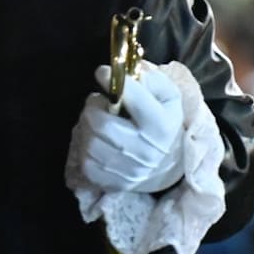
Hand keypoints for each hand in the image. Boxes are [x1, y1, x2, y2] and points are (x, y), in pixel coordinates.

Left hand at [68, 59, 195, 199]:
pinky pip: (85, 161)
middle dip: (93, 107)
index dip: (114, 82)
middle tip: (98, 101)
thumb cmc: (165, 124)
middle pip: (102, 125)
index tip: (102, 72)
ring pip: (90, 142)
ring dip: (87, 125)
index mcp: (162, 126)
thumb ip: (153, 80)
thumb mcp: (169, 98)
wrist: (168, 167)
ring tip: (96, 119)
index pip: (134, 100)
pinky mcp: (111, 183)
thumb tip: (132, 69)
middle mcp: (145, 152)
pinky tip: (94, 139)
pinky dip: (84, 145)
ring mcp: (127, 171)